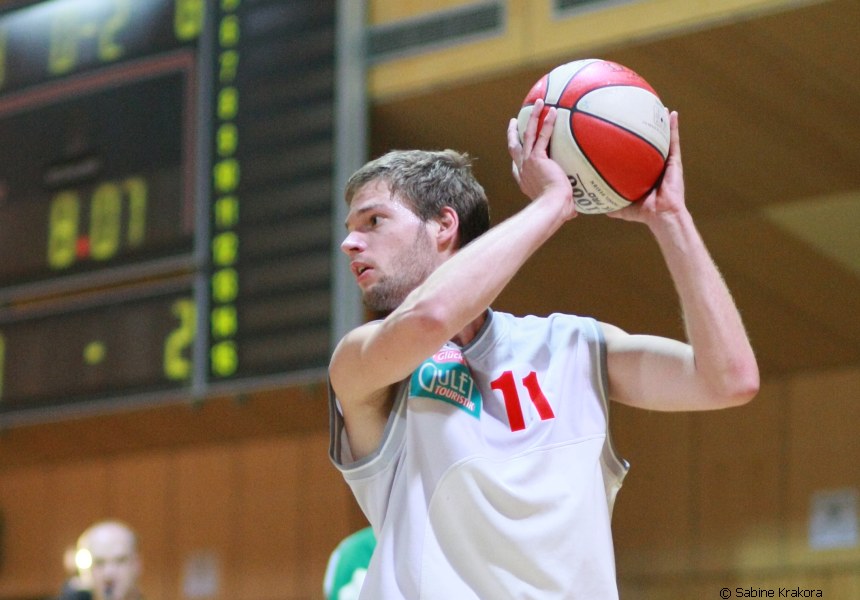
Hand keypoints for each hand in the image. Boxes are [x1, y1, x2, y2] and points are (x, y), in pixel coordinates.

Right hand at [507, 99, 574, 218]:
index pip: (517, 169)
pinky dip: (546, 122)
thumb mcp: (559, 208)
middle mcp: (523, 171)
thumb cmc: (557, 212)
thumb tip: (574, 212)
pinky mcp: (537, 158)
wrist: (552, 207)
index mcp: (525, 183)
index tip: (517, 152)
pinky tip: (552, 110)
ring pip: (526, 135)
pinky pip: (541, 135)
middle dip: (513, 134)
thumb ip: (565, 206)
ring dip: (531, 118)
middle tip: (513, 123)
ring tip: (537, 103)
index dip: (516, 160)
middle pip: (514, 148)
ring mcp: (528, 163)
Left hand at [608, 110, 685, 223]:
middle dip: (644, 127)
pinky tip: (672, 114)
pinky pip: (673, 140)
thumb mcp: (621, 206)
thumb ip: (608, 202)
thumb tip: (591, 202)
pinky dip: (674, 127)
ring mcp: (664, 161)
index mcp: (642, 171)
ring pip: (662, 137)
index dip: (629, 142)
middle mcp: (653, 164)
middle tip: (637, 112)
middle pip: (648, 142)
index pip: (634, 153)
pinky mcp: (674, 161)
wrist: (662, 215)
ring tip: (657, 106)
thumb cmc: (644, 212)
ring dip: (660, 122)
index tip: (620, 127)